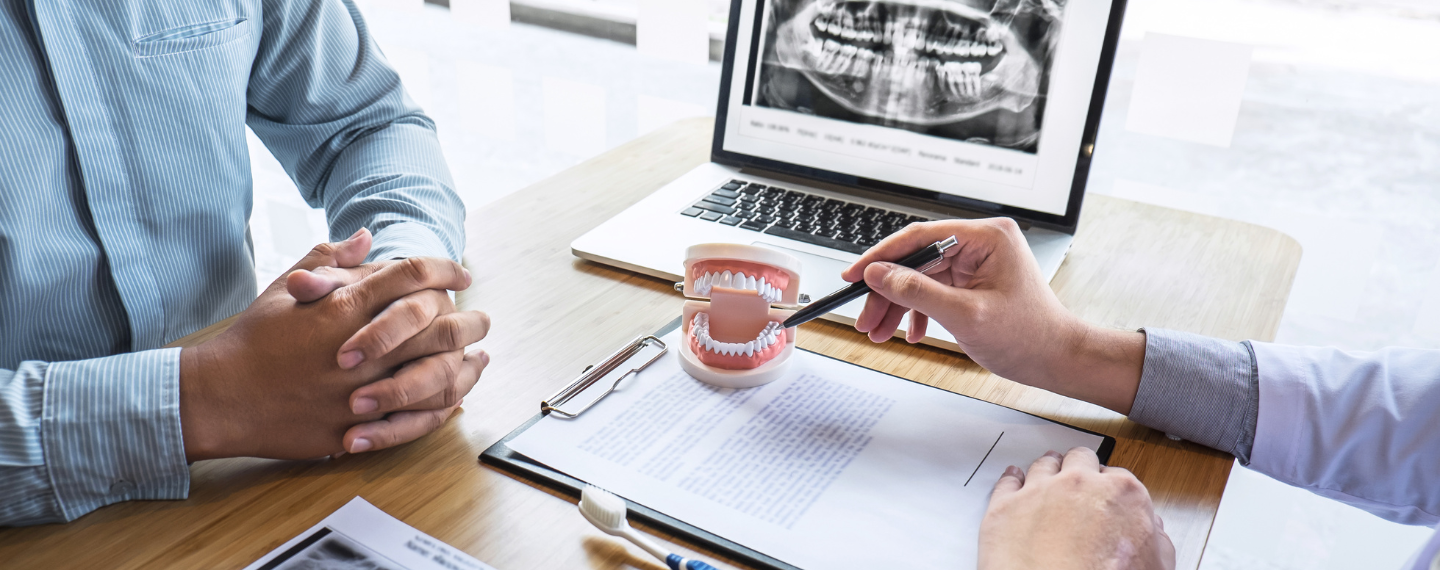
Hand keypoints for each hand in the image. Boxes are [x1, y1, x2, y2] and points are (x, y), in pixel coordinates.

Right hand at [179, 231, 489, 459]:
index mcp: (343, 307)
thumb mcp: (285, 289)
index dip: (444, 269)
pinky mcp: (354, 427)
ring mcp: (359, 392)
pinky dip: (440, 408)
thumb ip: (330, 259)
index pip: (411, 277)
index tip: (462, 272)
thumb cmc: (252, 340)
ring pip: (435, 377)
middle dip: (469, 320)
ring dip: (464, 366)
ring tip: (478, 357)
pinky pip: (414, 420)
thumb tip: (366, 235)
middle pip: (437, 327)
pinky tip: (454, 398)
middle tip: (482, 318)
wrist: (219, 396)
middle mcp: (359, 348)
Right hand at [841, 219, 1144, 413]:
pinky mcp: (974, 281)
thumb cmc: (1029, 337)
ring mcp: (978, 262)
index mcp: (987, 237)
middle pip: (916, 259)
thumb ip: (917, 291)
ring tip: (879, 332)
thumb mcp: (965, 315)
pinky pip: (934, 289)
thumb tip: (878, 274)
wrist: (1058, 360)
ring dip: (898, 305)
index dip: (881, 257)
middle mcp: (982, 243)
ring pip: (921, 277)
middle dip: (887, 291)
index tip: (854, 275)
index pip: (920, 237)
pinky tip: (910, 332)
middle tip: (865, 317)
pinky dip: (918, 311)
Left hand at [979, 447, 1173, 569]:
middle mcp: (1079, 484)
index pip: (1118, 476)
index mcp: (1122, 493)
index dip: (1111, 487)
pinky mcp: (1006, 506)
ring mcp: (1039, 491)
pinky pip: (1007, 482)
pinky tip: (1014, 479)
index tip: (1107, 495)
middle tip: (1078, 482)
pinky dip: (1011, 480)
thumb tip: (1152, 530)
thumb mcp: (1156, 565)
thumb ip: (1156, 539)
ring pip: (1043, 465)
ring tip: (1047, 474)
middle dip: (1080, 468)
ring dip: (1047, 469)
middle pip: (1080, 460)